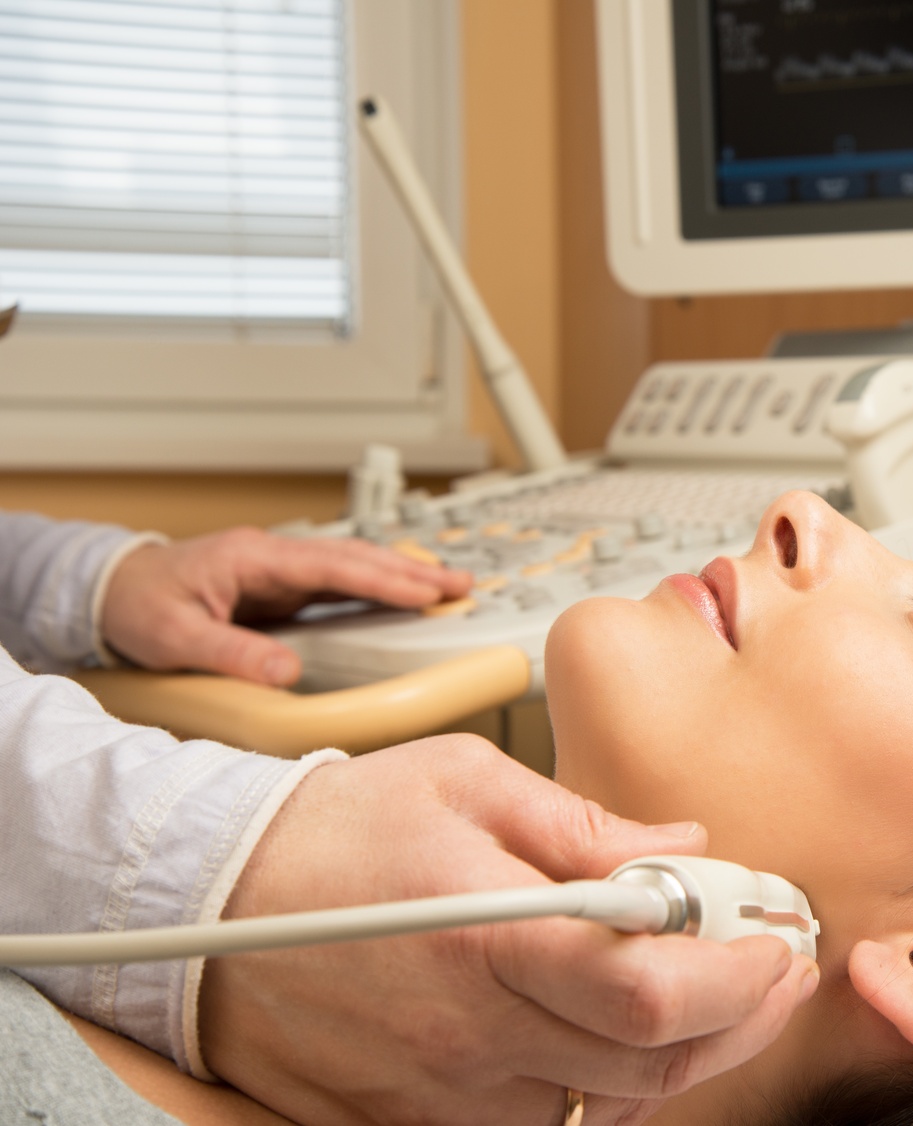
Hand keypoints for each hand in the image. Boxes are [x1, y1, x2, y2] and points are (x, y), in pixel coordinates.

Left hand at [102, 528, 473, 685]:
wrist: (109, 592)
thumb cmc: (135, 606)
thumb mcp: (174, 638)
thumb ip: (231, 653)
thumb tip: (288, 672)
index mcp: (253, 559)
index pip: (332, 565)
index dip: (382, 579)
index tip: (424, 593)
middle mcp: (273, 557)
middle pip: (356, 558)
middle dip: (411, 571)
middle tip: (460, 586)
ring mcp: (280, 570)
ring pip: (354, 566)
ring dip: (402, 575)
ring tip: (448, 588)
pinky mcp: (281, 587)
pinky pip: (340, 583)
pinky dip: (378, 587)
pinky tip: (403, 597)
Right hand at [200, 735, 818, 1125]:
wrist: (209, 902)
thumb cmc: (341, 828)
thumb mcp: (466, 781)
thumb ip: (586, 824)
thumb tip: (686, 845)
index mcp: (488, 933)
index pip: (648, 990)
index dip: (738, 979)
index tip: (777, 945)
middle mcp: (469, 1031)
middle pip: (650, 1063)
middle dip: (740, 1019)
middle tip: (771, 971)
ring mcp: (440, 1091)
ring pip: (608, 1105)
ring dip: (676, 1056)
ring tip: (703, 994)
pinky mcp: (413, 1120)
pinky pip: (542, 1125)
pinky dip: (602, 1088)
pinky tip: (616, 1036)